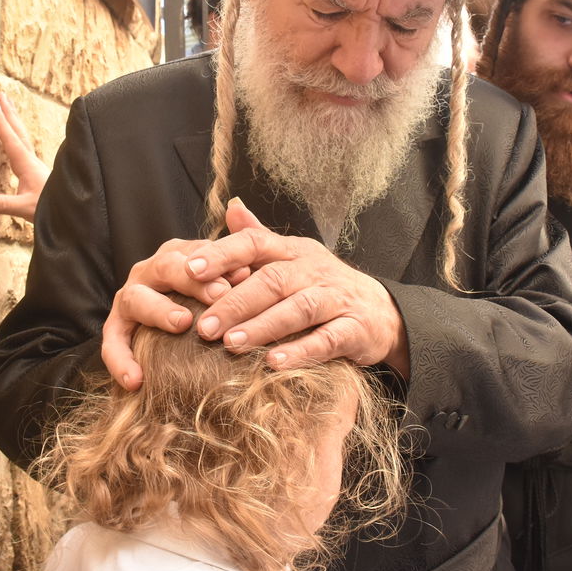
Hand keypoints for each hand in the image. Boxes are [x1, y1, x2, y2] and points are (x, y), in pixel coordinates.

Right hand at [0, 92, 49, 221]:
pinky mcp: (36, 170)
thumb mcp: (24, 208)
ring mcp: (35, 164)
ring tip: (7, 105)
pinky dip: (18, 134)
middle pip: (18, 131)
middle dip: (9, 112)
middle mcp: (31, 160)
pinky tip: (16, 135)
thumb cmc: (49, 209)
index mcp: (26, 165)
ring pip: (23, 136)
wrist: (71, 211)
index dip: (2, 122)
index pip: (12, 140)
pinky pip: (24, 145)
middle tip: (0, 94)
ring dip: (14, 119)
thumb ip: (2, 204)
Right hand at [101, 237, 245, 389]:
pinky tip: (136, 381)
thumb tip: (246, 271)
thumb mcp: (225, 287)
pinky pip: (113, 343)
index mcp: (178, 256)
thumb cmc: (213, 307)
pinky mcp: (116, 327)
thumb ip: (233, 274)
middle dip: (193, 281)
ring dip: (160, 310)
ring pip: (137, 298)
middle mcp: (150, 272)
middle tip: (220, 295)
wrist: (184, 336)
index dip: (219, 261)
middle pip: (167, 267)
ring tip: (182, 323)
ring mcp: (130, 297)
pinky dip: (121, 361)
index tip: (244, 275)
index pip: (195, 252)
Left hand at [183, 200, 409, 377]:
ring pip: (297, 308)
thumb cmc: (323, 286)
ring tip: (231, 345)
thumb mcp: (293, 257)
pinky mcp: (354, 329)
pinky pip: (326, 340)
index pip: (255, 243)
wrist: (382, 313)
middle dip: (235, 303)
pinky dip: (300, 351)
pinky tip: (273, 364)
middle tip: (203, 326)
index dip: (222, 254)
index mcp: (293, 251)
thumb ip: (259, 237)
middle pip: (272, 280)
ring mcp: (336, 298)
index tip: (189, 270)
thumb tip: (231, 206)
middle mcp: (314, 270)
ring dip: (262, 327)